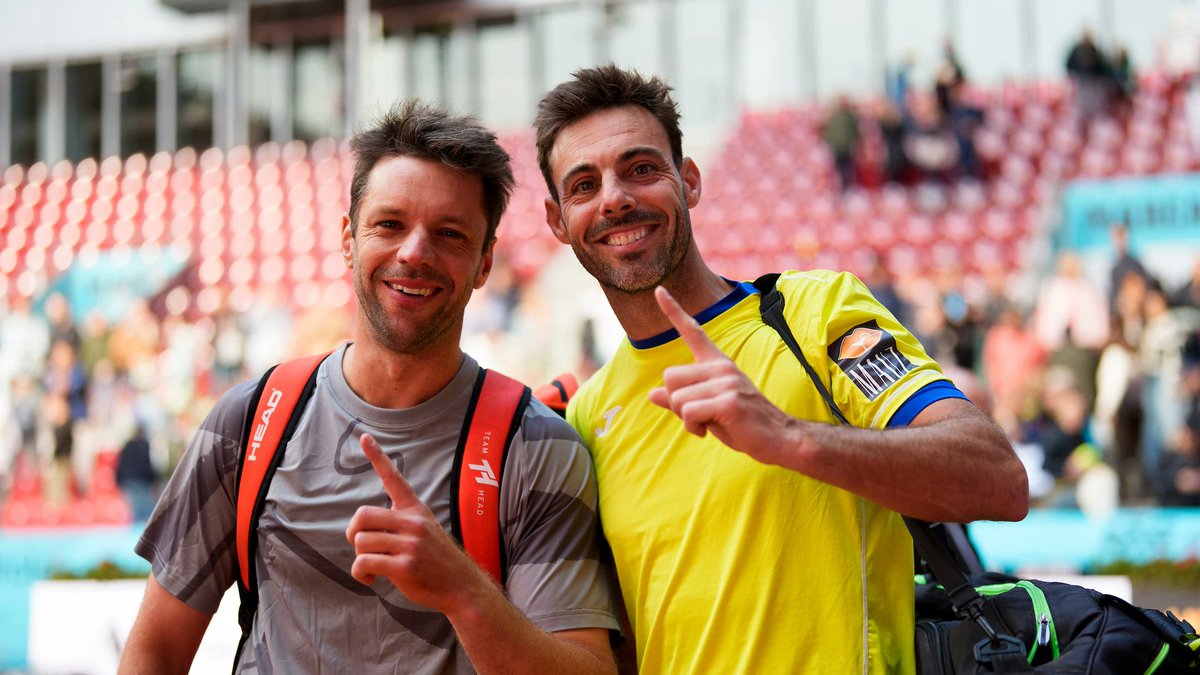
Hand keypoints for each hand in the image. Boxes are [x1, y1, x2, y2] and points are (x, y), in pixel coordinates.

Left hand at [346, 433, 482, 611]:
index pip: (394, 478)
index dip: (377, 456)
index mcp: (416, 510)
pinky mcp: (404, 566)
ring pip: (361, 542)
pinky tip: (371, 579)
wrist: (461, 586)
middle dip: (353, 532)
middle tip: (360, 545)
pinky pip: (364, 563)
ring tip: (372, 567)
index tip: (364, 436)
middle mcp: (413, 523)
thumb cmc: (436, 559)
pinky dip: (360, 573)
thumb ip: (398, 523)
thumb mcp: (425, 530)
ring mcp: (409, 544)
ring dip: (360, 557)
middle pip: (362, 515)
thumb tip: (362, 530)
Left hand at [647, 287, 797, 464]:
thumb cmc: (742, 424)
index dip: (673, 310)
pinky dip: (692, 427)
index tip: (658, 289)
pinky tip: (708, 430)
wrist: (779, 438)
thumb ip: (681, 400)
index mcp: (717, 363)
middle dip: (676, 402)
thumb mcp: (708, 410)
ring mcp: (726, 382)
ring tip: (708, 423)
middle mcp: (721, 366)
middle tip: (699, 415)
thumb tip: (651, 394)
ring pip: (677, 398)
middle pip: (670, 377)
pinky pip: (688, 413)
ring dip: (685, 418)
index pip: (692, 331)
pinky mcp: (728, 401)